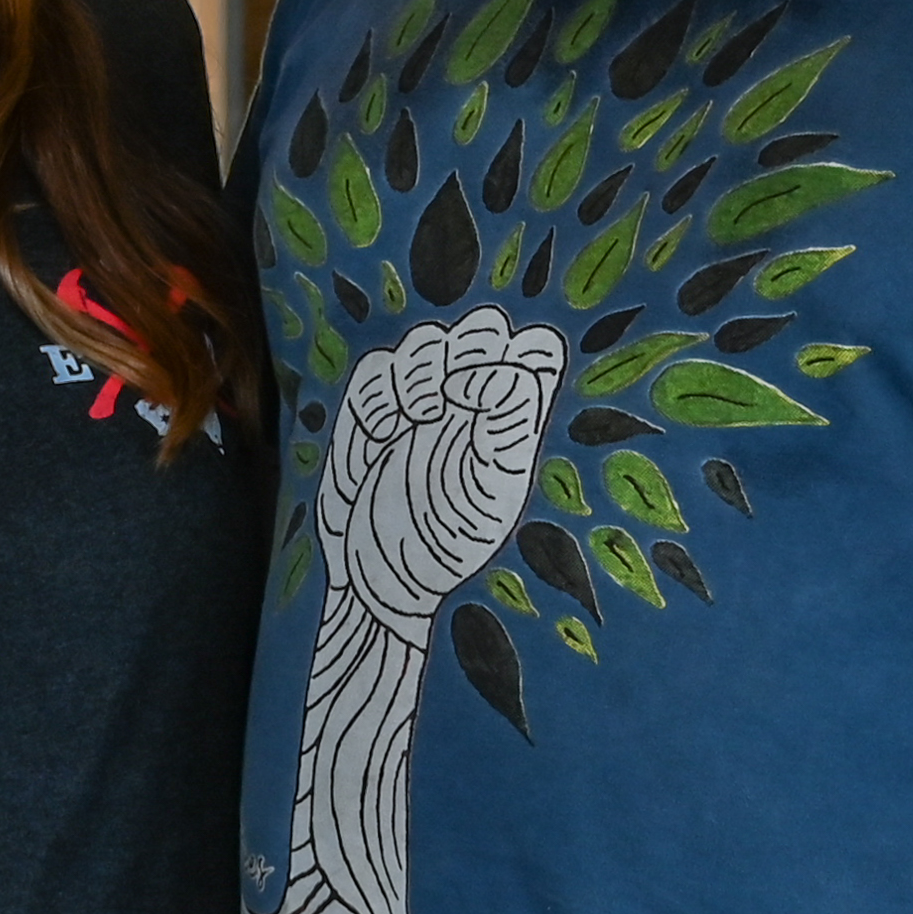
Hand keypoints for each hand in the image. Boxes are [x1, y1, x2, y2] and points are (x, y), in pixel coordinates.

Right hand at [319, 306, 564, 628]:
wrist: (381, 584)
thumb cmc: (448, 544)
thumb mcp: (494, 489)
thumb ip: (506, 417)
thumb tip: (476, 373)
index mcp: (518, 419)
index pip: (537, 349)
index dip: (516, 354)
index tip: (485, 396)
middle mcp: (477, 404)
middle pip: (481, 329)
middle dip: (458, 355)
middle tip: (440, 405)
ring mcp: (426, 405)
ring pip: (423, 343)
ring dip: (413, 376)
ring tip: (412, 422)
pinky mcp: (376, 414)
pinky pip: (375, 371)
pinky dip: (375, 398)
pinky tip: (380, 436)